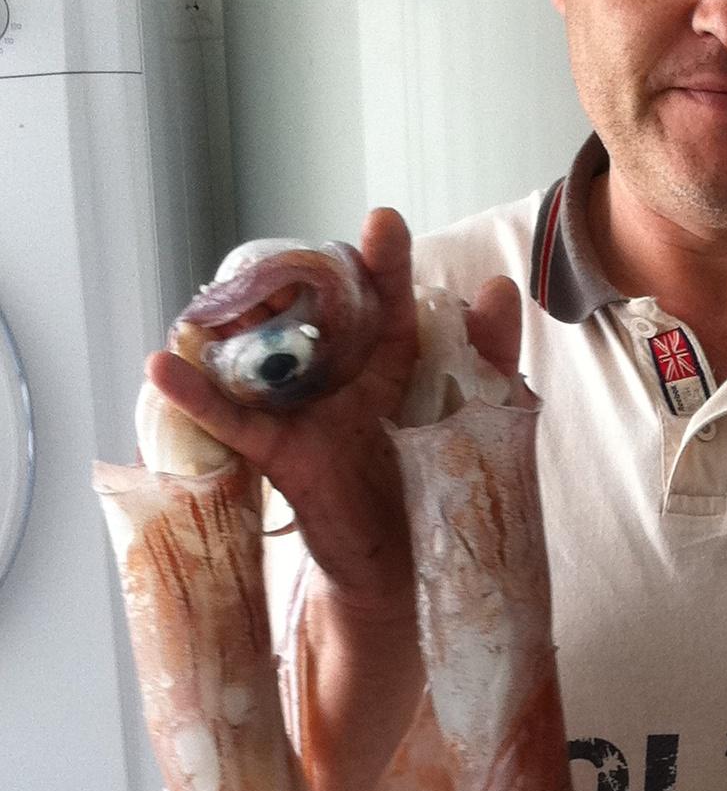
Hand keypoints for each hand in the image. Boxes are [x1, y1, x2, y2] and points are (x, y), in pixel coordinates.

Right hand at [144, 211, 524, 611]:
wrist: (412, 567)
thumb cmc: (442, 484)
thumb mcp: (481, 417)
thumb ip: (490, 356)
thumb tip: (499, 286)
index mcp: (392, 355)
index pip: (385, 295)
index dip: (384, 259)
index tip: (383, 223)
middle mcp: (343, 371)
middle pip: (306, 307)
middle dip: (293, 278)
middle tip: (292, 268)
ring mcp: (305, 408)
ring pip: (260, 351)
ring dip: (235, 321)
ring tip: (227, 303)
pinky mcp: (281, 453)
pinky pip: (233, 421)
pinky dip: (197, 395)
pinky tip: (163, 367)